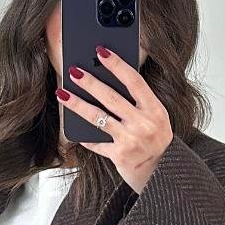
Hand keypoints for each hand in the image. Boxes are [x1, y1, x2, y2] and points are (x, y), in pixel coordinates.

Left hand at [55, 46, 173, 193]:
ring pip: (98, 118)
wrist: (162, 173)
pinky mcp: (119, 156)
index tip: (101, 51)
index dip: (117, 65)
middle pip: (111, 98)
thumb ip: (139, 100)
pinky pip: (97, 143)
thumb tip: (112, 78)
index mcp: (154, 109)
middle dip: (90, 82)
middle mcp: (143, 124)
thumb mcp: (156, 116)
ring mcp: (130, 141)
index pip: (134, 81)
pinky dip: (85, 137)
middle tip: (73, 70)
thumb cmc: (155, 138)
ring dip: (78, 104)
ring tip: (62, 93)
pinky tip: (74, 129)